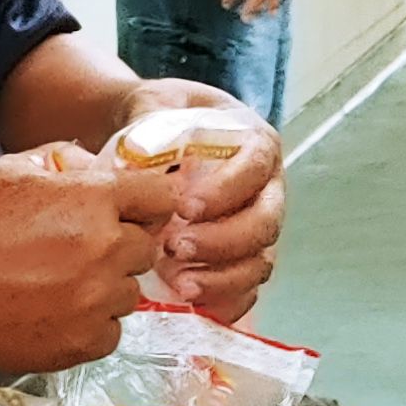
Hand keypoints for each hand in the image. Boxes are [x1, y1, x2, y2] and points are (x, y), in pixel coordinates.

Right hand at [0, 147, 178, 371]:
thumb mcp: (12, 169)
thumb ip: (64, 161)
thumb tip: (94, 166)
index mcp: (95, 199)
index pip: (162, 198)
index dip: (148, 204)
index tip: (134, 212)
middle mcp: (106, 249)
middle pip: (146, 248)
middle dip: (122, 246)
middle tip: (82, 250)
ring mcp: (96, 300)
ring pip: (128, 294)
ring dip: (106, 288)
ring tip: (61, 285)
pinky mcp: (82, 342)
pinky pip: (110, 333)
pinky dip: (91, 326)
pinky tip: (57, 313)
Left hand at [152, 107, 286, 323]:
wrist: (158, 135)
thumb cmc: (163, 117)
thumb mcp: (156, 103)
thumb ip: (152, 120)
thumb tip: (138, 152)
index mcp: (256, 146)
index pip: (255, 170)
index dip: (226, 193)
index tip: (184, 207)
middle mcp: (267, 190)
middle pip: (264, 225)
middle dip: (222, 243)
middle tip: (176, 249)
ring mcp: (256, 228)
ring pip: (259, 263)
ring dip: (223, 279)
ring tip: (180, 286)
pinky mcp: (241, 259)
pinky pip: (247, 289)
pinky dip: (225, 302)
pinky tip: (192, 303)